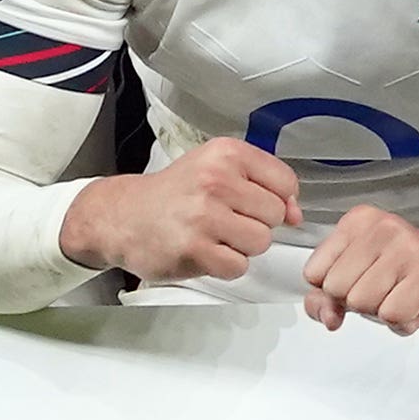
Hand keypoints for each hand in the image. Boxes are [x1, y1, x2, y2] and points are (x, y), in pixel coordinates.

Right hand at [65, 139, 300, 284]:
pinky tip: (205, 250)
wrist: (123, 216)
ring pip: (261, 242)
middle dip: (256, 223)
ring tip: (215, 235)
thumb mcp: (218, 170)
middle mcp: (215, 180)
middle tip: (225, 220)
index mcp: (226, 154)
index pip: (285, 181)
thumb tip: (295, 214)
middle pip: (275, 214)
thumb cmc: (175, 194)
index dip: (276, 198)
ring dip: (243, 246)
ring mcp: (204, 215)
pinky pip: (238, 266)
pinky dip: (226, 265)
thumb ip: (263, 186)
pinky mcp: (195, 249)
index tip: (252, 201)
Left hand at [301, 205, 418, 333]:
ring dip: (386, 314)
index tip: (368, 284)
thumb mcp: (364, 285)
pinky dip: (407, 323)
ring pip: (362, 304)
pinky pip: (392, 316)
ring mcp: (406, 248)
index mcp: (360, 221)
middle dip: (363, 304)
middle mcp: (382, 226)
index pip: (313, 273)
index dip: (337, 292)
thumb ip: (328, 299)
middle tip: (395, 291)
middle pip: (336, 290)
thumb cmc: (418, 283)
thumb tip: (323, 314)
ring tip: (411, 297)